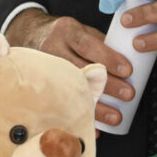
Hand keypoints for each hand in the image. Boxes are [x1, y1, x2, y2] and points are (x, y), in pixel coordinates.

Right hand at [5, 9, 133, 126]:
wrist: (29, 35)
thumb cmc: (64, 36)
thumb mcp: (81, 30)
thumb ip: (100, 44)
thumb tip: (127, 63)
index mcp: (67, 32)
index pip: (88, 45)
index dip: (108, 58)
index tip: (127, 71)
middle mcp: (52, 48)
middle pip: (81, 69)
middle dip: (107, 85)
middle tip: (127, 94)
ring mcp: (43, 68)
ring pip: (70, 90)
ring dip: (96, 107)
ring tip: (115, 116)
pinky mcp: (39, 85)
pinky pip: (59, 104)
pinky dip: (75, 118)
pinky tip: (90, 126)